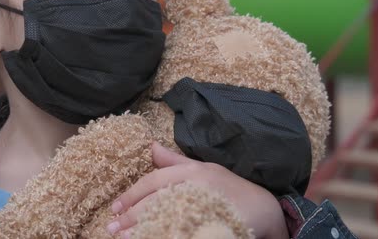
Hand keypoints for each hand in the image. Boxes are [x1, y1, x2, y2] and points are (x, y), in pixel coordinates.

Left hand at [106, 142, 287, 238]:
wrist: (265, 209)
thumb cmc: (230, 187)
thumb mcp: (203, 169)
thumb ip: (175, 161)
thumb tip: (150, 147)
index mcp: (193, 171)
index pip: (155, 180)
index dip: (133, 194)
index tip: (115, 208)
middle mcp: (198, 186)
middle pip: (157, 201)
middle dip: (132, 215)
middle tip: (113, 228)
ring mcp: (206, 206)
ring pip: (167, 218)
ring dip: (143, 229)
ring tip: (125, 237)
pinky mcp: (213, 225)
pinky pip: (183, 231)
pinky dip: (166, 235)